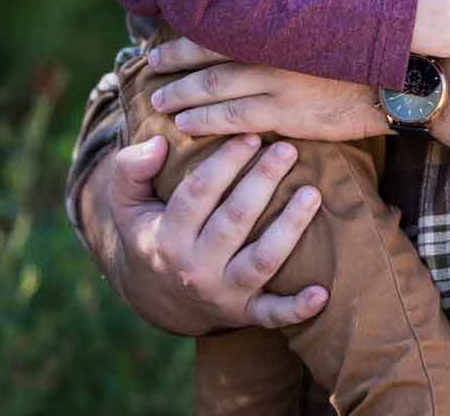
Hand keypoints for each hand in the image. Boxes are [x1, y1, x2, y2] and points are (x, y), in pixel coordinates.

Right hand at [91, 131, 327, 334]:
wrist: (157, 298)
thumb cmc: (150, 234)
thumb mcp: (127, 204)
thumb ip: (130, 169)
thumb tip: (158, 143)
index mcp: (167, 237)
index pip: (197, 193)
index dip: (224, 162)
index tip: (250, 134)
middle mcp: (195, 268)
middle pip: (233, 221)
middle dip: (262, 182)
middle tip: (287, 149)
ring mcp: (223, 293)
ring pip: (261, 261)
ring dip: (289, 229)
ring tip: (312, 193)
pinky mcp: (245, 313)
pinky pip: (272, 315)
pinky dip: (296, 309)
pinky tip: (321, 294)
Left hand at [148, 35, 388, 142]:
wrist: (404, 70)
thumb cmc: (373, 20)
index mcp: (277, 19)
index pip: (217, 28)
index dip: (184, 37)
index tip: (159, 43)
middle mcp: (269, 52)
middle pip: (208, 62)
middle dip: (174, 69)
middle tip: (148, 74)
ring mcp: (277, 88)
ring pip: (215, 94)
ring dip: (183, 100)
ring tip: (159, 105)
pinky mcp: (290, 118)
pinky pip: (238, 123)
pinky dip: (209, 124)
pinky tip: (189, 126)